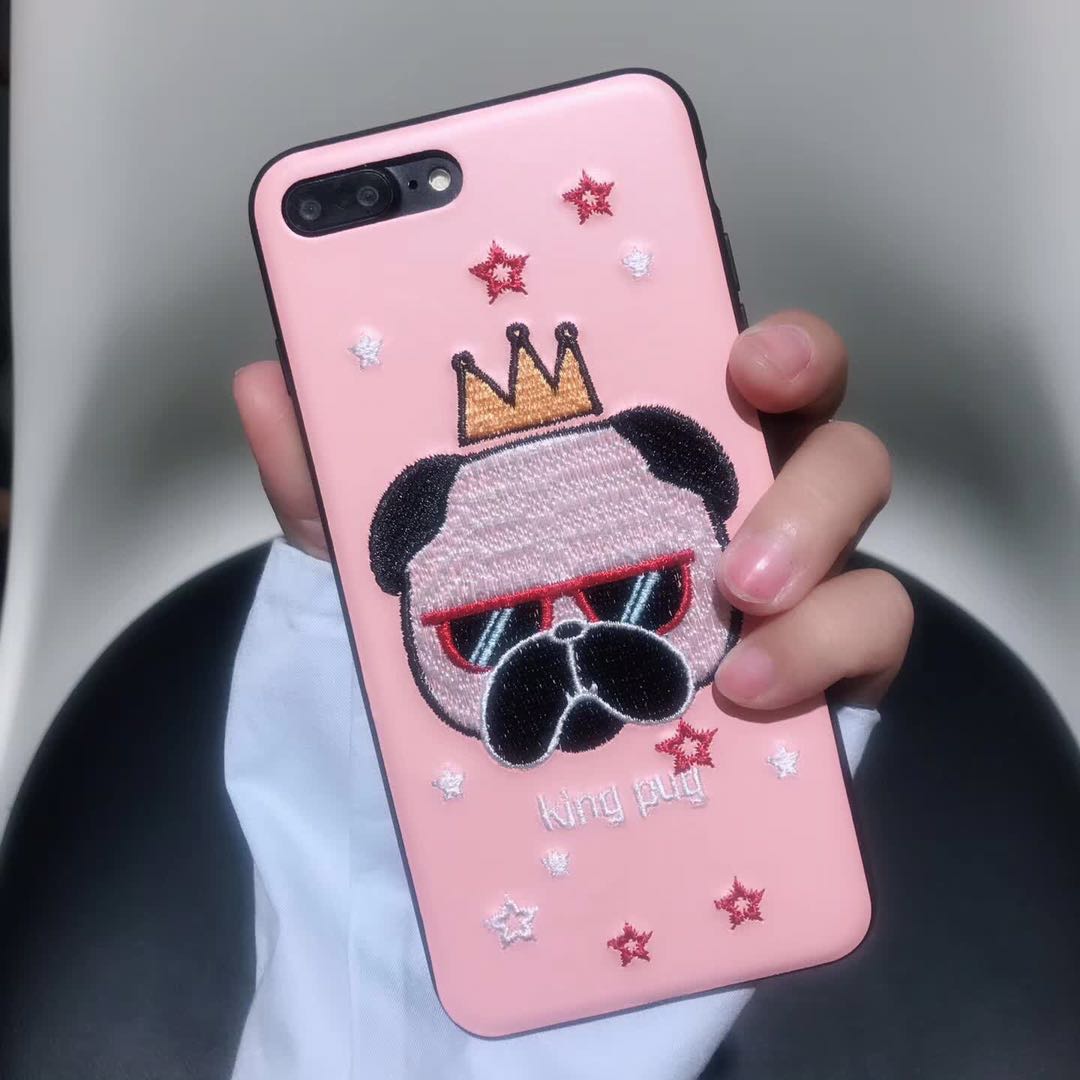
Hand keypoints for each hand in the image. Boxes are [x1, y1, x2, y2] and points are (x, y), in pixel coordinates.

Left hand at [234, 308, 911, 709]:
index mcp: (658, 447)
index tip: (741, 349)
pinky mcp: (824, 667)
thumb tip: (266, 384)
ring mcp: (793, 579)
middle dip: (803, 440)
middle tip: (743, 484)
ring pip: (857, 521)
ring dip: (813, 547)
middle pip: (823, 426)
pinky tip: (748, 696)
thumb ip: (339, 480)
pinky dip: (823, 654)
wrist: (531, 775)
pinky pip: (873, 636)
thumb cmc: (489, 637)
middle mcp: (740, 494)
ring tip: (739, 608)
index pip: (730, 361)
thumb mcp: (400, 562)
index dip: (763, 340)